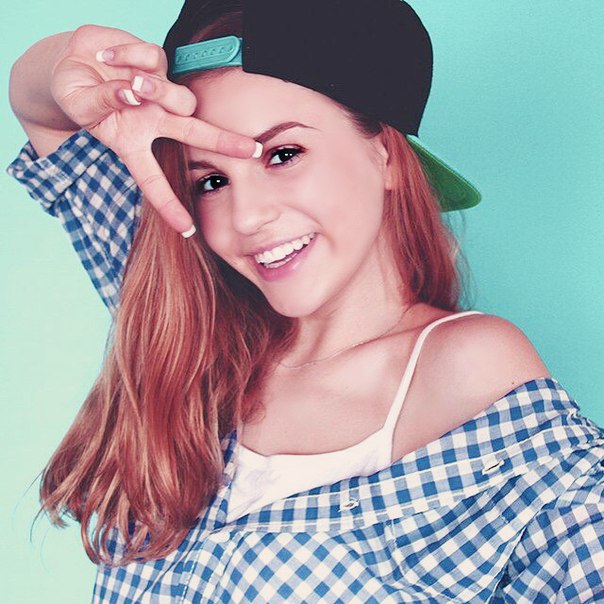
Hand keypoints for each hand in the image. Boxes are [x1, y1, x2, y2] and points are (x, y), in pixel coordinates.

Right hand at [51, 25, 258, 233]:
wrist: (72, 58)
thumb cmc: (75, 92)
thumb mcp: (79, 105)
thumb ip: (102, 102)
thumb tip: (131, 93)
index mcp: (134, 144)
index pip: (153, 181)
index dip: (169, 206)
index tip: (187, 231)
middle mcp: (154, 121)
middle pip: (195, 135)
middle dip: (224, 143)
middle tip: (253, 151)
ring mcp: (158, 92)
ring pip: (178, 96)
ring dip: (155, 90)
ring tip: (131, 84)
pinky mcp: (156, 62)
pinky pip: (152, 59)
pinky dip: (128, 55)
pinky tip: (110, 55)